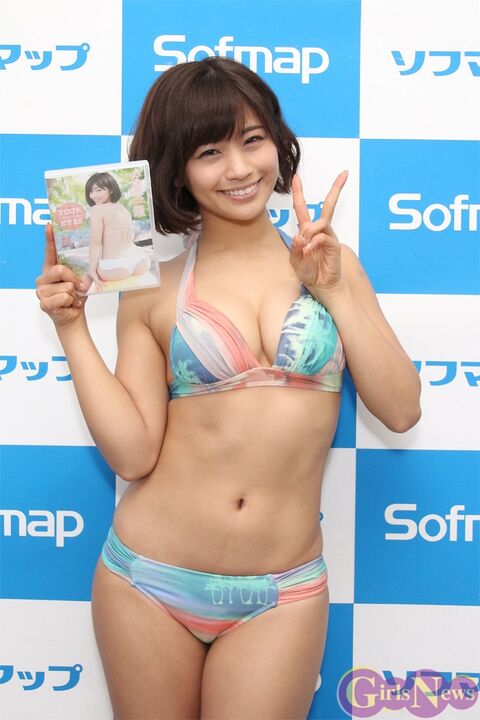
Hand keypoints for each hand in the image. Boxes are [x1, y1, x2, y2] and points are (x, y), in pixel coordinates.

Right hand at [35, 223, 87, 327]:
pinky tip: (68, 305)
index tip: (50, 225)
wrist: (73, 316)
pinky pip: (62, 298)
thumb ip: (80, 273)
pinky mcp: (44, 303)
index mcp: (52, 269)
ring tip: (72, 298)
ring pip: (65, 287)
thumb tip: (84, 276)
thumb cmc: (76, 297)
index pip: (50, 251)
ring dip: (74, 294)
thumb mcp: (80, 282)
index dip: (49, 238)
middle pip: (60, 270)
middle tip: (79, 287)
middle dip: (74, 280)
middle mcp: (44, 277)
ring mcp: (41, 290)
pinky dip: (70, 302)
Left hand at [290, 170, 347, 295]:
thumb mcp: (295, 261)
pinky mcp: (334, 246)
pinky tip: (308, 251)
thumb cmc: (309, 273)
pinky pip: (324, 237)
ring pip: (320, 223)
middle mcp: (320, 231)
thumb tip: (298, 236)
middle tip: (344, 175)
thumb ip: (295, 249)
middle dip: (336, 190)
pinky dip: (314, 242)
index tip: (296, 178)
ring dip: (309, 232)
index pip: (302, 209)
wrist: (321, 286)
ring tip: (304, 247)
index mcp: (308, 231)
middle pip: (328, 206)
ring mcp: (328, 237)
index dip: (299, 193)